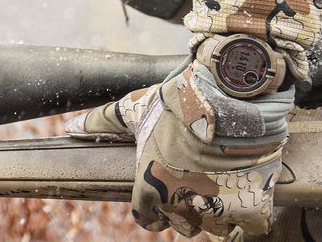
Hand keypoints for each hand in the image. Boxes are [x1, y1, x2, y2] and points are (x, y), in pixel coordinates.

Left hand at [67, 35, 293, 236]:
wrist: (230, 96)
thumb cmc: (178, 103)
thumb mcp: (135, 109)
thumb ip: (102, 122)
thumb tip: (68, 128)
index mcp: (150, 191)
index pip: (147, 218)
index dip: (154, 206)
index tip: (165, 189)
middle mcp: (182, 208)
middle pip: (181, 224)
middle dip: (184, 207)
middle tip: (194, 181)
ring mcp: (219, 210)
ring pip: (214, 226)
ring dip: (215, 210)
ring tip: (219, 183)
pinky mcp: (252, 207)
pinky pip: (249, 224)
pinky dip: (248, 212)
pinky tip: (246, 192)